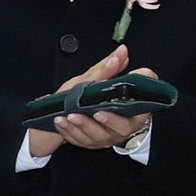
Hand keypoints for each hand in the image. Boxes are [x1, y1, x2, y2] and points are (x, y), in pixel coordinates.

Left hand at [25, 44, 149, 157]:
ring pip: (98, 138)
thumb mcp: (92, 79)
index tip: (109, 107)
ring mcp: (104, 138)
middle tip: (90, 113)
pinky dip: (69, 131)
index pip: (138, 114)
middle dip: (104, 122)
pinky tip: (61, 122)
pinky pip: (80, 141)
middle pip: (120, 131)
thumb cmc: (78, 97)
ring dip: (82, 126)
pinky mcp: (89, 144)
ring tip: (69, 116)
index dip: (128, 112)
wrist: (56, 113)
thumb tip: (121, 52)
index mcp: (127, 110)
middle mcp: (118, 127)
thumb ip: (108, 68)